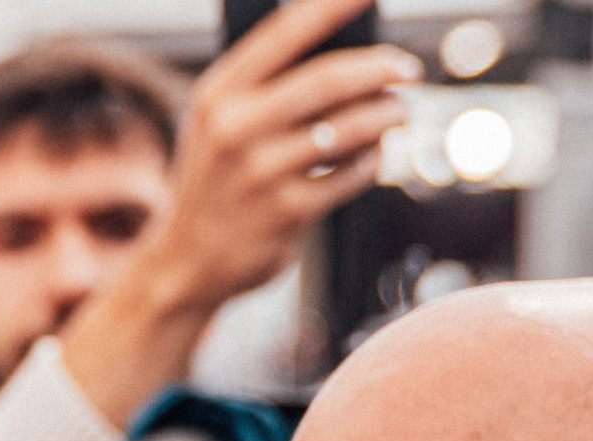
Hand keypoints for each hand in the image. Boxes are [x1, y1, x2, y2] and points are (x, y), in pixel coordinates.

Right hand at [60, 0, 421, 424]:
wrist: (185, 262)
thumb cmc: (217, 179)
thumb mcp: (219, 123)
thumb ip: (266, 84)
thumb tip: (352, 49)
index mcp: (219, 94)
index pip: (286, 32)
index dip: (335, 5)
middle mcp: (235, 128)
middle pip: (330, 79)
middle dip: (381, 67)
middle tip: (407, 68)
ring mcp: (261, 172)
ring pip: (350, 127)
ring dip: (388, 114)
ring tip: (399, 111)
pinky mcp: (287, 211)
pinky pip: (352, 173)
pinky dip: (373, 160)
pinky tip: (372, 156)